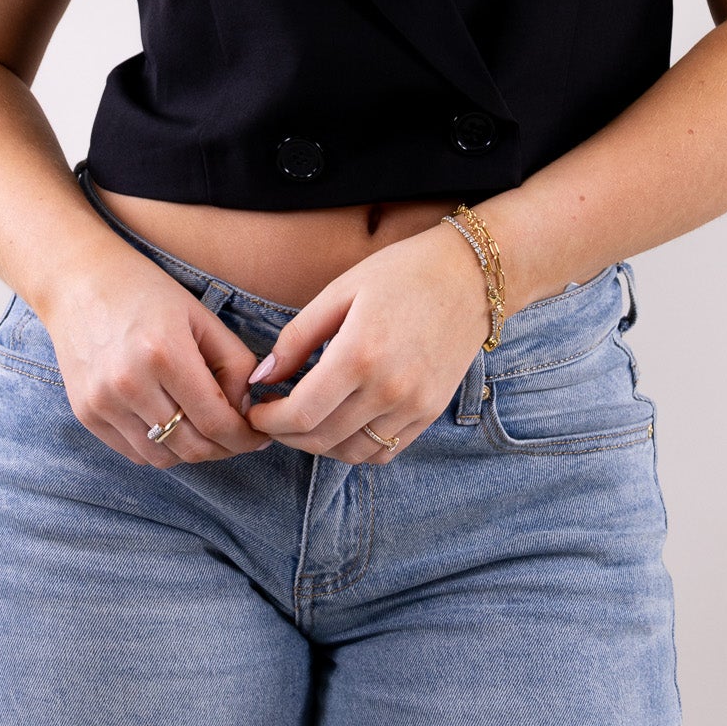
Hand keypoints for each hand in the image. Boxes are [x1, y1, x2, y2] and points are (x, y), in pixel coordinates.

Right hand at [42, 244, 276, 467]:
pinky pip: (133, 452)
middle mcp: (129, 383)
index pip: (216, 421)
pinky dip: (159, 447)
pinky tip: (170, 423)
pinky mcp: (85, 414)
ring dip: (191, 451)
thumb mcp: (200, 316)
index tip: (259, 436)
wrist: (78, 282)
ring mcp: (102, 402)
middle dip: (224, 449)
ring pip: (162, 458)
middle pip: (191, 447)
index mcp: (165, 353)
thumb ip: (235, 363)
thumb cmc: (146, 292)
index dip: (245, 437)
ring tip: (203, 428)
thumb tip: (245, 410)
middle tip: (236, 436)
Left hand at [241, 221, 491, 462]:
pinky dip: (355, 448)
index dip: (269, 420)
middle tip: (271, 416)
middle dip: (286, 435)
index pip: (301, 414)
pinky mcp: (431, 412)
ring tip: (303, 421)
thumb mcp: (340, 290)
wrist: (472, 275)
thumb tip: (262, 376)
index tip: (255, 408)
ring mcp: (414, 406)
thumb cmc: (402, 272)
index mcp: (359, 354)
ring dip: (318, 446)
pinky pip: (385, 450)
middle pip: (321, 440)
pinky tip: (341, 424)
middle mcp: (388, 389)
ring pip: (351, 453)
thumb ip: (297, 337)